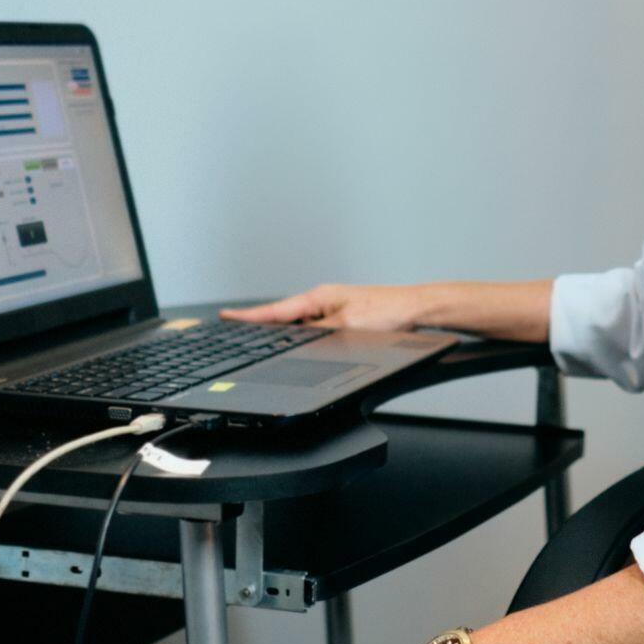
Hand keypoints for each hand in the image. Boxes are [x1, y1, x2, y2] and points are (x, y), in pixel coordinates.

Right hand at [222, 283, 427, 331]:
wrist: (418, 311)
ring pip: (299, 326)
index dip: (248, 316)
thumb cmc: (390, 312)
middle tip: (233, 328)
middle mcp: (324, 301)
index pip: (276, 311)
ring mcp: (333, 311)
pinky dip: (301, 338)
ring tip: (259, 339)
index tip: (225, 317)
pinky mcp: (344, 320)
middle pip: (283, 317)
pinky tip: (298, 346)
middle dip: (259, 324)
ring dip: (282, 333)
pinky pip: (313, 331)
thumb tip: (293, 341)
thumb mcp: (347, 327)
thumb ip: (317, 334)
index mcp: (319, 298)